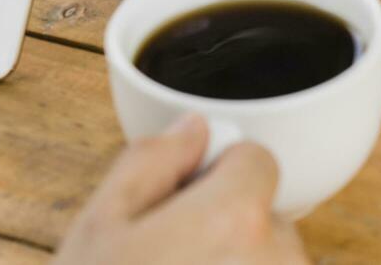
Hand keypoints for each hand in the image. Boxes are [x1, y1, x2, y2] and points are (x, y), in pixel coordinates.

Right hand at [53, 115, 308, 264]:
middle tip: (168, 256)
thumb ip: (149, 163)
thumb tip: (191, 128)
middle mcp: (280, 261)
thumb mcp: (99, 224)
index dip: (215, 173)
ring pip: (270, 260)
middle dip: (225, 225)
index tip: (181, 200)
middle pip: (266, 214)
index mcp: (234, 219)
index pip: (256, 160)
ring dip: (236, 264)